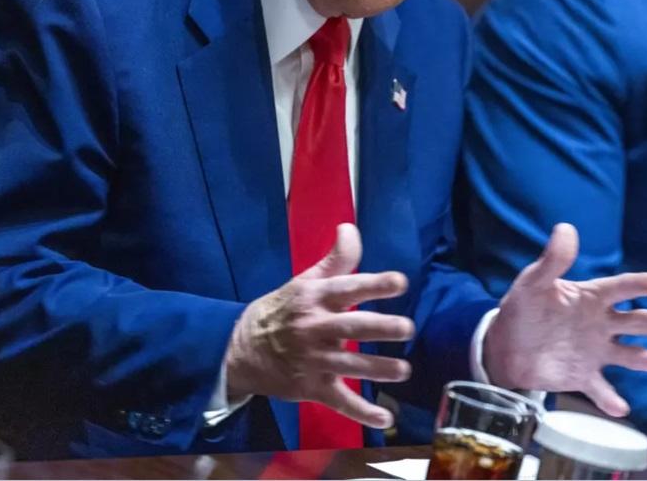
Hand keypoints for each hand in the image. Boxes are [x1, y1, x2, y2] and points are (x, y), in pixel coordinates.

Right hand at [224, 223, 414, 427]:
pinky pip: (339, 402)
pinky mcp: (310, 388)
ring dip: (377, 370)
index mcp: (314, 299)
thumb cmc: (282, 311)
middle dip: (380, 328)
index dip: (373, 284)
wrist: (239, 349)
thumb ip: (335, 260)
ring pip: (348, 367)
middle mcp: (314, 329)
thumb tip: (350, 228)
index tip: (400, 282)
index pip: (346, 288)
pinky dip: (361, 413)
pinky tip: (384, 418)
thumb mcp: (304, 282)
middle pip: (350, 328)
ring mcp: (312, 361)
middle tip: (407, 328)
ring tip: (403, 370)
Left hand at [483, 223, 646, 416]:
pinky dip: (610, 399)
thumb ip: (552, 260)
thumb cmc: (523, 309)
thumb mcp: (533, 282)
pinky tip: (621, 408)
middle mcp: (599, 324)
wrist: (504, 346)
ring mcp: (594, 351)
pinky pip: (600, 389)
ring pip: (627, 355)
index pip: (619, 288)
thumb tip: (565, 228)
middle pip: (635, 321)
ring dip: (645, 359)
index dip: (639, 284)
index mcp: (590, 298)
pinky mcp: (582, 376)